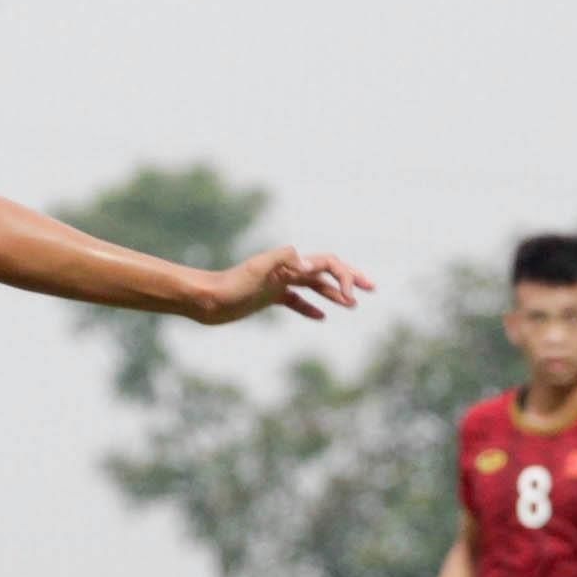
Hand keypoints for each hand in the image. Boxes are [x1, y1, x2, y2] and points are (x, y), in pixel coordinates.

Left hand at [208, 246, 372, 322]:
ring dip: (334, 293)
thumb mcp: (257, 269)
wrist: (205, 299)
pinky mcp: (269, 297)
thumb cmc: (229, 284)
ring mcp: (279, 283)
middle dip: (349, 278)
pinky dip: (310, 307)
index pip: (327, 263)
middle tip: (371, 288)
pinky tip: (321, 317)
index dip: (344, 276)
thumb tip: (310, 262)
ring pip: (314, 286)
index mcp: (289, 263)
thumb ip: (283, 259)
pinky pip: (296, 301)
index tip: (350, 297)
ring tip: (352, 305)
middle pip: (326, 271)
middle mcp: (287, 270)